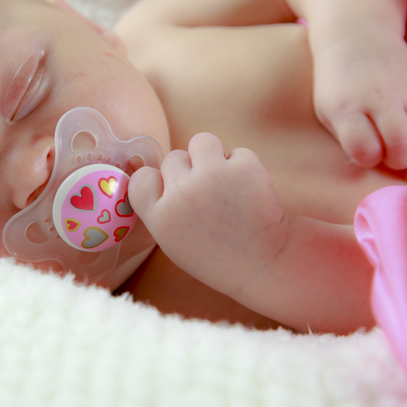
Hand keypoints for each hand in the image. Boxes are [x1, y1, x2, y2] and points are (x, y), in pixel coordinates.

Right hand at [128, 133, 288, 296]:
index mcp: (161, 219)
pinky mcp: (243, 168)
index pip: (141, 178)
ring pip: (201, 141)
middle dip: (190, 170)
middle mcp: (182, 195)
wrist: (265, 265)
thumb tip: (153, 171)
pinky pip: (237, 152)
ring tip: (226, 182)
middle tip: (210, 195)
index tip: (174, 191)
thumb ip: (162, 208)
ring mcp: (212, 177)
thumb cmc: (217, 255)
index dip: (158, 180)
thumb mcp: (174, 241)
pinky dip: (244, 167)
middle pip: (174, 158)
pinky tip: (248, 191)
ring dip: (212, 155)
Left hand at [313, 26, 406, 180]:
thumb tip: (369, 166)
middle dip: (402, 162)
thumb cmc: (336, 82)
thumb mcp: (326, 110)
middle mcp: (379, 98)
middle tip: (395, 167)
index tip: (365, 156)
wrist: (356, 34)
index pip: (363, 147)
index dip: (367, 159)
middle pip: (403, 142)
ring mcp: (406, 91)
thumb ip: (346, 138)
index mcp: (348, 107)